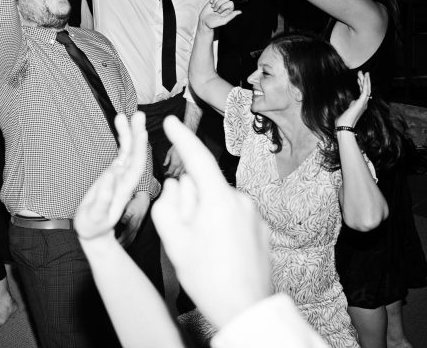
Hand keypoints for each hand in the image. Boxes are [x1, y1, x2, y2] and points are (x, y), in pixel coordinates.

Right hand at [75, 112, 147, 241]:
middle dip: (138, 134)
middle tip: (139, 115)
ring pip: (130, 151)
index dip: (140, 149)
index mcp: (125, 189)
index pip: (137, 166)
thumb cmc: (93, 226)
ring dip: (130, 132)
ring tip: (127, 114)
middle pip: (136, 154)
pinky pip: (122, 152)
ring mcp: (121, 175)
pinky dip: (122, 137)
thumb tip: (110, 176)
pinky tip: (120, 123)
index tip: (141, 132)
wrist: (94, 232)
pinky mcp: (115, 172)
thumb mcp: (95, 216)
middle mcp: (126, 179)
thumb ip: (103, 199)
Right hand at [151, 116, 271, 328]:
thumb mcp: (173, 239)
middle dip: (189, 199)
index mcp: (218, 199)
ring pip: (216, 200)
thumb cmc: (208, 277)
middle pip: (203, 185)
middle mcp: (240, 200)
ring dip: (204, 214)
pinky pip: (231, 214)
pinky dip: (219, 224)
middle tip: (184, 233)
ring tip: (203, 249)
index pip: (197, 158)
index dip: (181, 137)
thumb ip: (168, 202)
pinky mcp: (259, 227)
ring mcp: (253, 214)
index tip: (170, 121)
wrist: (245, 308)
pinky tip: (218, 251)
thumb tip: (176, 185)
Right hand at [199, 0, 239, 29]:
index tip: (219, 12)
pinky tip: (211, 2)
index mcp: (230, 9)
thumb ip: (231, 16)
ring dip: (215, 0)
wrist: (204, 21)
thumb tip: (240, 12)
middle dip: (219, 4)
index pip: (230, 2)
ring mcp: (221, 0)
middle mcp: (226, 3)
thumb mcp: (223, 21)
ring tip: (213, 7)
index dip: (223, 6)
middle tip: (215, 10)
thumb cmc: (213, 22)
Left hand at [335, 71, 370, 128]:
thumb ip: (352, 105)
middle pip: (366, 90)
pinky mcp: (362, 102)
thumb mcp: (348, 110)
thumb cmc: (344, 120)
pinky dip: (365, 84)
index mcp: (360, 105)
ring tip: (364, 73)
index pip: (362, 93)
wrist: (344, 125)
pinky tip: (364, 78)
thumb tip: (353, 102)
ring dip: (365, 80)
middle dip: (364, 81)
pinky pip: (365, 91)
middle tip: (363, 73)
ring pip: (367, 89)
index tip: (359, 79)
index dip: (361, 85)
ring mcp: (363, 103)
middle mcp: (364, 104)